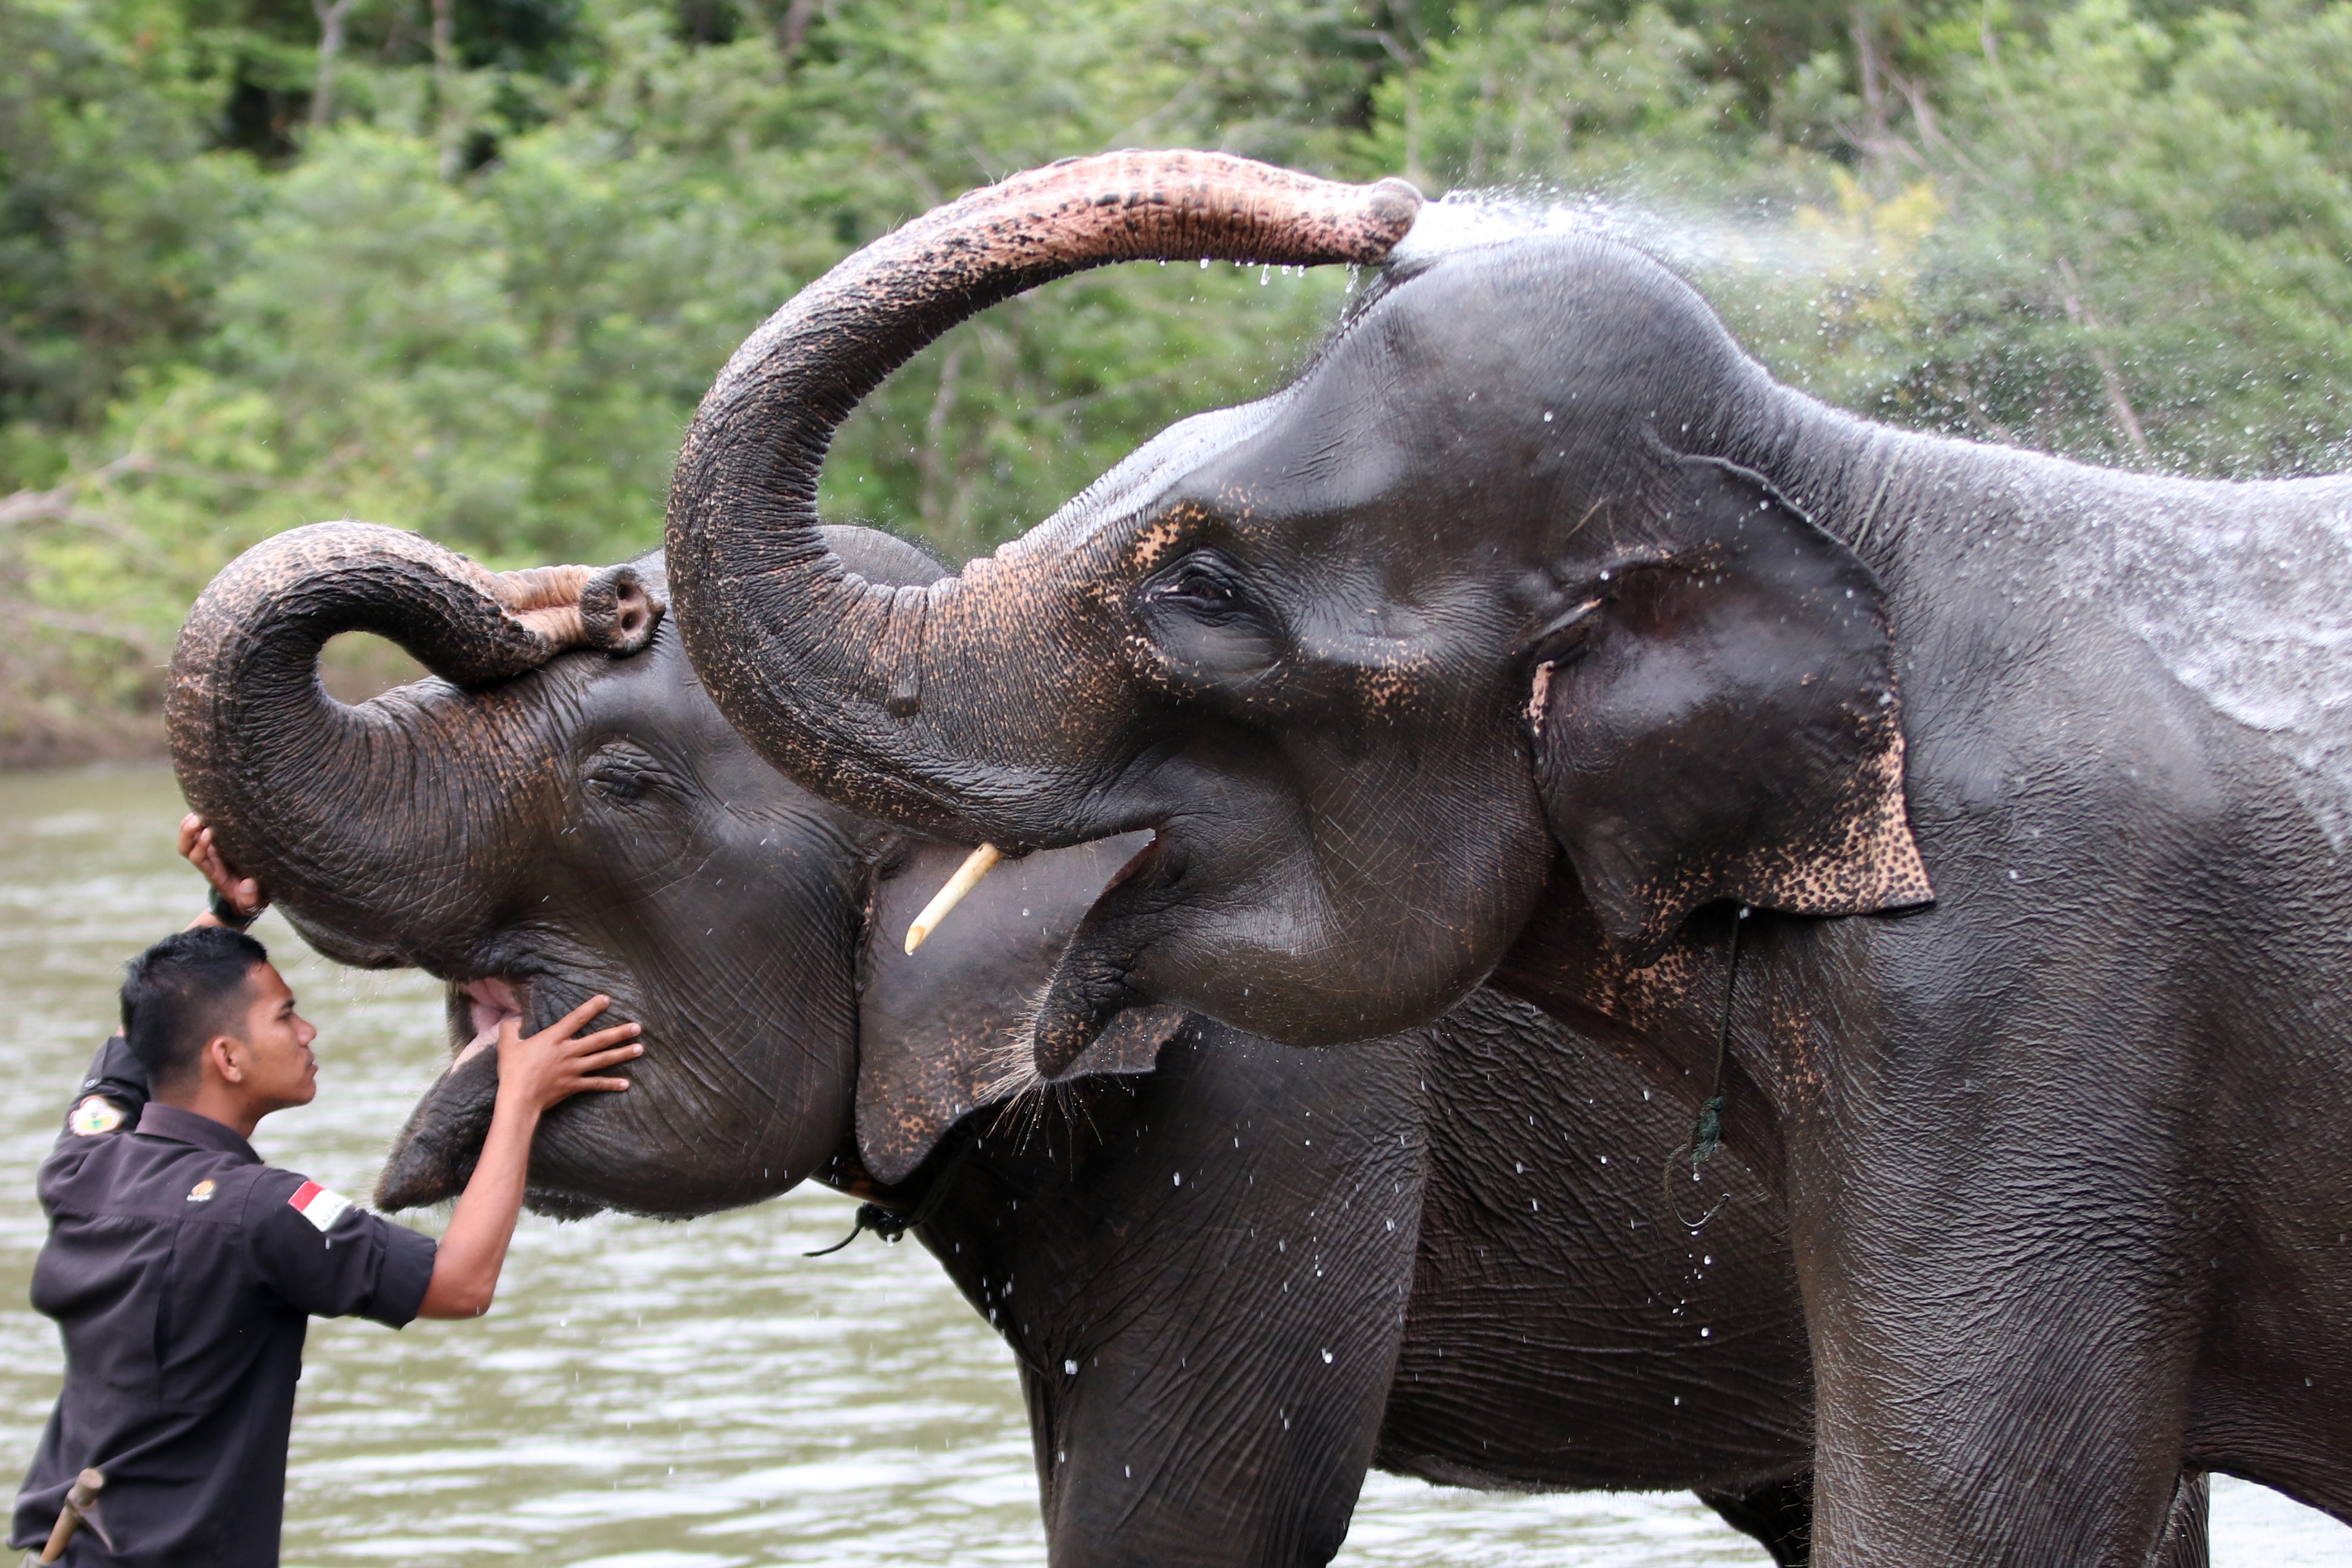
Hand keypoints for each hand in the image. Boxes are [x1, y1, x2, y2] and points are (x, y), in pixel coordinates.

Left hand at [179, 814, 265, 924]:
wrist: (246, 898)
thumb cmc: (249, 899)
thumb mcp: (252, 904)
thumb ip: (250, 899)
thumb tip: (247, 883)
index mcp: (214, 874)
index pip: (197, 858)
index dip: (200, 845)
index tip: (209, 832)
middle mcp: (208, 862)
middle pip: (185, 848)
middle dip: (187, 833)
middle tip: (199, 818)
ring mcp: (210, 852)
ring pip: (188, 839)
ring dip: (189, 824)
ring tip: (201, 811)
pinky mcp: (216, 845)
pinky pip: (198, 832)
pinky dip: (197, 821)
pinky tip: (206, 810)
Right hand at [493, 995, 642, 1116]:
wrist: (518, 1098)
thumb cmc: (512, 1071)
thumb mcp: (507, 1045)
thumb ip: (511, 1029)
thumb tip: (513, 1021)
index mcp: (554, 1038)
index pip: (577, 1018)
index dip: (592, 1007)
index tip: (607, 999)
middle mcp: (568, 1052)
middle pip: (599, 1040)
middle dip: (620, 1033)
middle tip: (638, 1027)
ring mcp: (573, 1069)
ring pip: (603, 1060)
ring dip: (623, 1054)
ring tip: (640, 1049)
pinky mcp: (574, 1085)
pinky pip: (596, 1084)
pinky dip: (611, 1084)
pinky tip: (626, 1084)